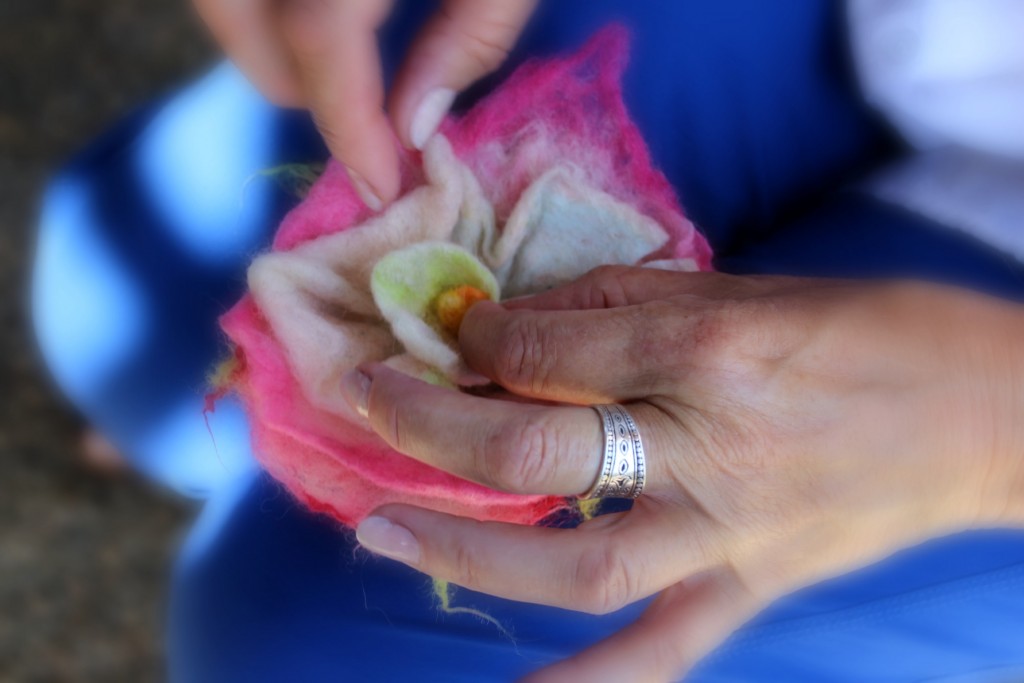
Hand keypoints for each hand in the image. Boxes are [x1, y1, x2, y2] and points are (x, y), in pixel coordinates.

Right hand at [194, 0, 536, 208]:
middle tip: (364, 122)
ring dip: (271, 48)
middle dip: (292, 86)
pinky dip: (267, 16)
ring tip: (350, 70)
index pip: (317, 34)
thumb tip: (411, 129)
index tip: (381, 189)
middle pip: (239, 22)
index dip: (347, 123)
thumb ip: (465, 41)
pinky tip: (336, 19)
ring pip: (226, 7)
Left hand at [340, 267, 1023, 681]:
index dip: (481, 343)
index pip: (553, 354)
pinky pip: (660, 655)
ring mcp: (730, 536)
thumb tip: (518, 320)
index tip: (450, 337)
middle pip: (537, 456)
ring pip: (574, 563)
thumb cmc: (874, 331)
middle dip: (435, 428)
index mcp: (712, 352)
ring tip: (380, 529)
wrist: (989, 415)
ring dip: (467, 550)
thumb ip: (625, 305)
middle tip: (368, 399)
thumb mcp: (750, 286)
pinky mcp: (753, 587)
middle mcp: (710, 449)